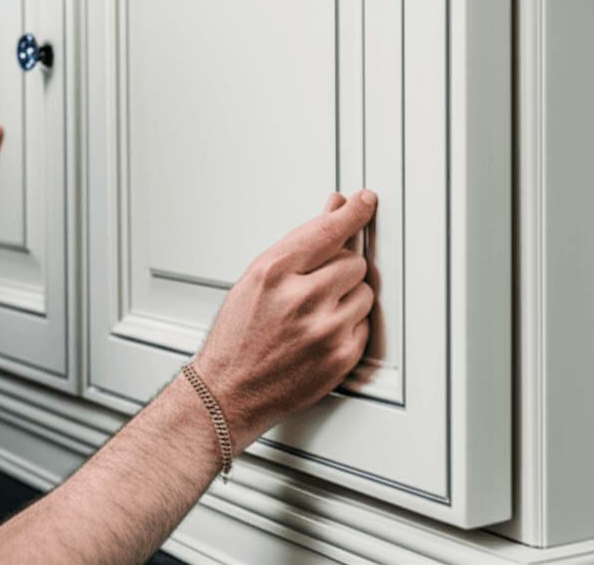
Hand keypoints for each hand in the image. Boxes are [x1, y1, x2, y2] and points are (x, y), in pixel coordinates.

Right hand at [191, 189, 376, 452]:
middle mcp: (301, 298)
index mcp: (274, 272)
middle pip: (353, 262)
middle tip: (314, 289)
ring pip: (364, 293)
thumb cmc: (236, 339)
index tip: (365, 201)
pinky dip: (348, 328)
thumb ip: (298, 245)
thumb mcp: (255, 280)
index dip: (352, 213)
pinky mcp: (341, 357)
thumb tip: (331, 211)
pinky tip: (319, 336)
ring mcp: (324, 329)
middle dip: (339, 271)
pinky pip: (364, 326)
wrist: (228, 392)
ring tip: (313, 316)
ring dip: (347, 299)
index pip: (327, 231)